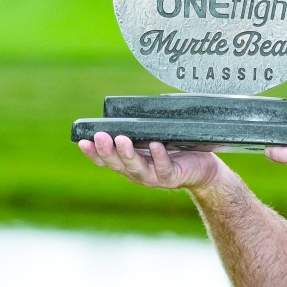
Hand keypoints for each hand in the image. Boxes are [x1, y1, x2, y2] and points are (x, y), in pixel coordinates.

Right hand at [78, 132, 223, 190]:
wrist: (204, 170)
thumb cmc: (177, 150)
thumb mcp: (153, 139)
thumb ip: (141, 131)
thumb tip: (129, 109)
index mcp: (129, 164)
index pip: (106, 160)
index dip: (93, 153)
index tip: (82, 140)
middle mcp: (138, 173)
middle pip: (117, 164)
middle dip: (106, 150)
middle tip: (99, 136)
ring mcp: (154, 177)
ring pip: (136, 168)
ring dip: (127, 154)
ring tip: (121, 139)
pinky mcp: (172, 177)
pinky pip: (164, 167)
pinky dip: (158, 156)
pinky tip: (155, 145)